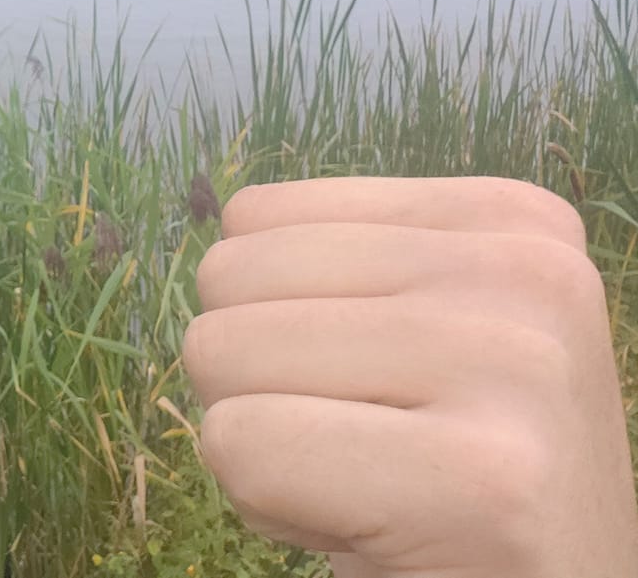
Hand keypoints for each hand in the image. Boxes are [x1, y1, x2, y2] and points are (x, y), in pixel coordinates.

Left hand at [182, 177, 637, 577]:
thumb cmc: (448, 478)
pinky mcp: (480, 478)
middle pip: (227, 277)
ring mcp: (513, 367)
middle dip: (258, 383)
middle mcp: (528, 272)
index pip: (254, 218)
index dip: (275, 323)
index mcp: (513, 222)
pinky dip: (268, 507)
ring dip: (263, 448)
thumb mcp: (416, 333)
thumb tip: (223, 215)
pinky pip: (242, 447)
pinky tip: (366, 534)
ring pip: (221, 354)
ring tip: (370, 487)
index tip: (379, 393)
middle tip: (365, 451)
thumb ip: (336, 264)